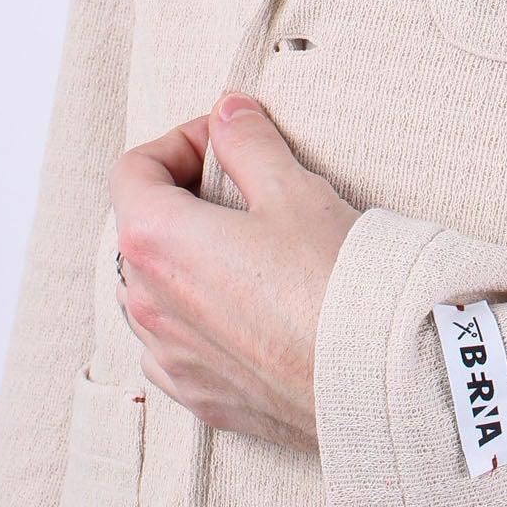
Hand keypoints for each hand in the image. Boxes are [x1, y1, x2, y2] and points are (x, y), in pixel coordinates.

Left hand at [110, 95, 360, 449]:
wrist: (373, 377)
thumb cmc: (332, 281)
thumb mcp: (293, 190)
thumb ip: (248, 143)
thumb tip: (227, 112)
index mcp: (157, 241)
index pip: (133, 171)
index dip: (178, 144)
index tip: (223, 143)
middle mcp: (147, 303)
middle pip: (140, 228)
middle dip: (182, 197)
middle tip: (241, 186)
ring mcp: (169, 356)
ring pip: (151, 290)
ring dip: (185, 260)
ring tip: (245, 248)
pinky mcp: (198, 394)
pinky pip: (173, 344)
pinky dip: (195, 316)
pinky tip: (245, 307)